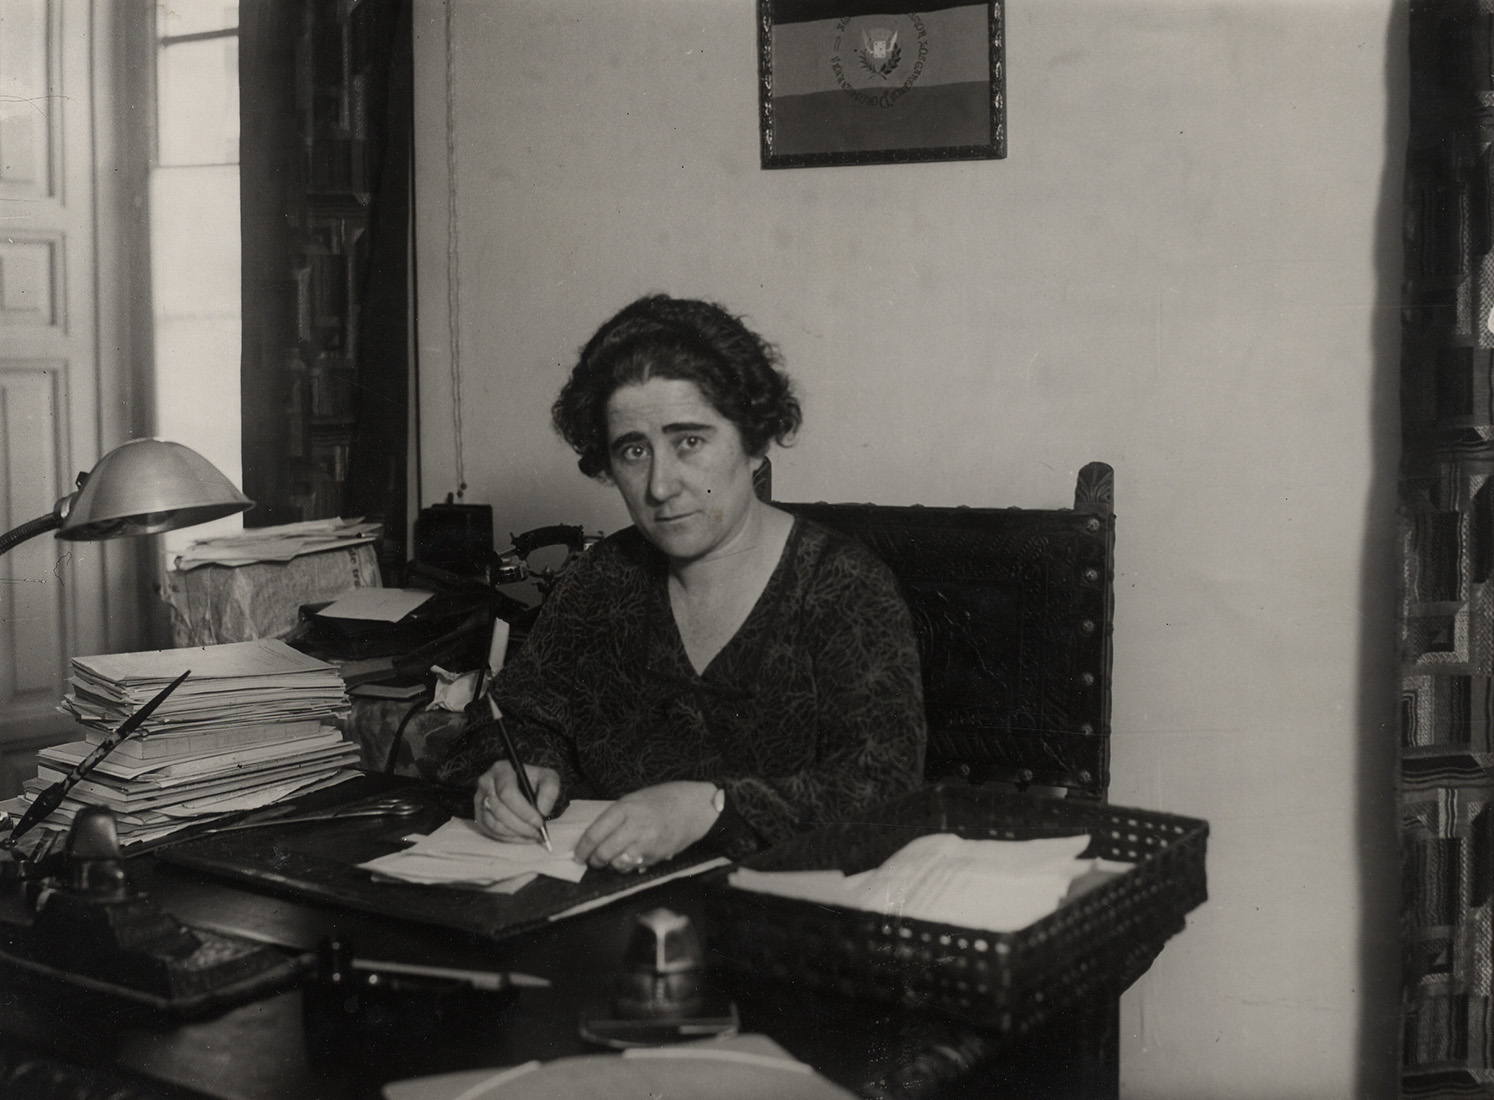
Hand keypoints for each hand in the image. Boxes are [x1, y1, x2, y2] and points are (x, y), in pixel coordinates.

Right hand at [472, 759, 560, 843]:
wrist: (522, 785)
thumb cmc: (534, 781)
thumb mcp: (547, 778)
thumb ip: (550, 790)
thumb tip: (542, 810)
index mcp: (502, 769)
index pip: (508, 792)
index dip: (524, 810)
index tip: (539, 822)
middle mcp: (486, 783)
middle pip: (500, 810)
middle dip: (521, 825)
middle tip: (537, 832)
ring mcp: (480, 800)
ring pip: (494, 824)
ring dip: (515, 834)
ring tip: (531, 835)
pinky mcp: (479, 815)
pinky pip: (490, 832)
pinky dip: (508, 838)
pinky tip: (522, 836)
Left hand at [573, 781, 717, 872]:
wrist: (693, 807)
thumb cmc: (661, 800)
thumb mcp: (633, 800)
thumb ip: (615, 818)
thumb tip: (594, 838)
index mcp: (625, 808)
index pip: (594, 833)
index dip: (582, 849)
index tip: (578, 856)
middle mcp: (635, 825)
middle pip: (604, 852)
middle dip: (595, 861)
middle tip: (593, 862)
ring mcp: (647, 842)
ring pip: (619, 864)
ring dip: (612, 865)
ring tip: (612, 860)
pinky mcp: (657, 855)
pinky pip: (635, 867)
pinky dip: (629, 866)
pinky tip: (632, 857)